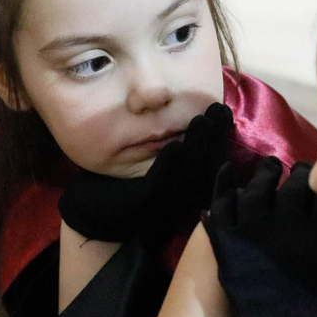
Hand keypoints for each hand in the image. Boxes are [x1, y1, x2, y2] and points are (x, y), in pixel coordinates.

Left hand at [59, 102, 233, 244]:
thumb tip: (200, 110)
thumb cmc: (127, 179)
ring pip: (187, 175)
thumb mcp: (156, 158)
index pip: (212, 162)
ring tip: (203, 119)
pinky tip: (175, 145)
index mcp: (187, 187)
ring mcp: (162, 203)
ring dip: (197, 147)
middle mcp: (179, 197)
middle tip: (220, 108)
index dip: (220, 137)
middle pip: (207, 168)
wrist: (93, 207)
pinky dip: (168, 165)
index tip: (224, 109)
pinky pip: (159, 184)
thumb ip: (178, 141)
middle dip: (215, 138)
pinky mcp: (141, 204)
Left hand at [204, 158, 316, 316]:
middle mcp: (290, 220)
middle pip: (294, 183)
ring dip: (265, 175)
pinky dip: (224, 188)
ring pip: (259, 187)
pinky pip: (223, 205)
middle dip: (299, 174)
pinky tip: (228, 174)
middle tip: (300, 171)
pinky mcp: (230, 243)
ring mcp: (256, 229)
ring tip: (269, 169)